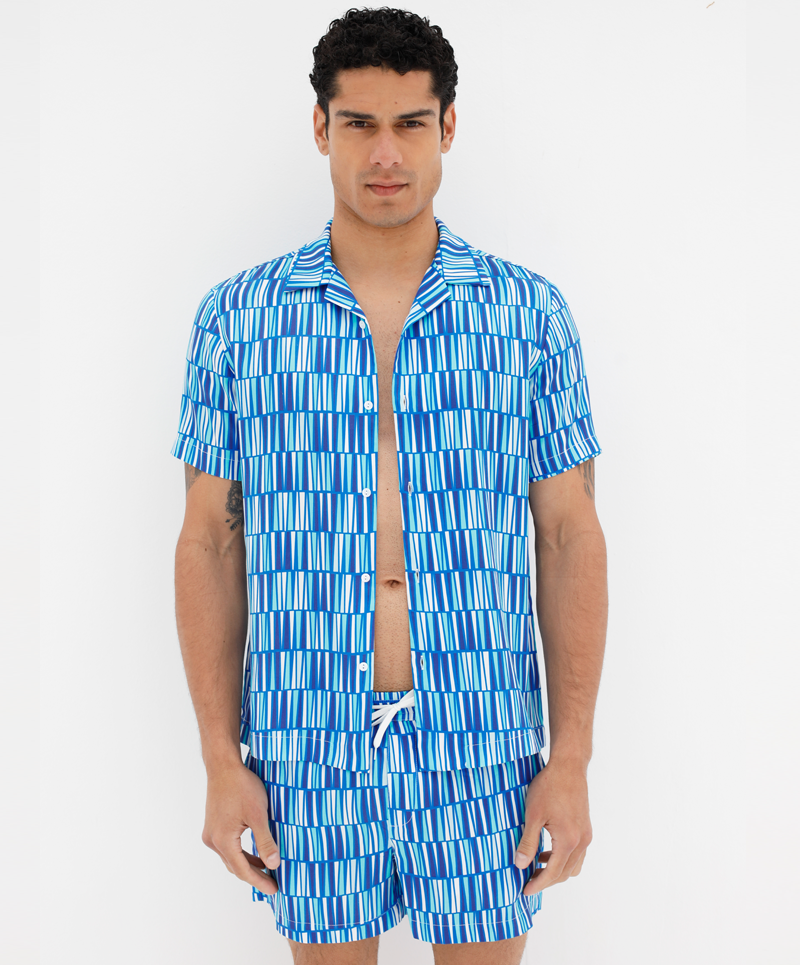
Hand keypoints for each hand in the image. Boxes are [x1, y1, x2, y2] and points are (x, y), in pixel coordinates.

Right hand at [201, 760, 279, 894]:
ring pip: (231, 857)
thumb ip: (265, 841)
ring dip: (248, 863)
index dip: (259, 882)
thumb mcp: (258, 815)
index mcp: (223, 841)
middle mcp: (213, 841)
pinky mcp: (213, 825)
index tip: (274, 890)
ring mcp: (211, 833)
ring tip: (267, 869)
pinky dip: (241, 852)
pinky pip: (228, 846)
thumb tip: (273, 865)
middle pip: (235, 866)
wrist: (224, 766)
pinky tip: (254, 851)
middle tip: (273, 883)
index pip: (242, 870)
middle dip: (254, 875)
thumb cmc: (241, 787)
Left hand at [514, 758, 592, 895]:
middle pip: (565, 873)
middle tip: (528, 881)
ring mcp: (586, 835)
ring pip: (573, 865)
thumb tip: (520, 865)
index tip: (525, 891)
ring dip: (556, 870)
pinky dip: (563, 859)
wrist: (568, 767)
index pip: (553, 873)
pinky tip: (547, 851)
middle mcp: (581, 841)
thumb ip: (527, 842)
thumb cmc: (549, 787)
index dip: (538, 884)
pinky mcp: (586, 828)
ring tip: (536, 867)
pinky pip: (577, 854)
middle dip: (547, 880)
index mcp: (568, 840)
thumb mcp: (533, 814)